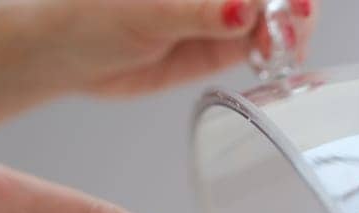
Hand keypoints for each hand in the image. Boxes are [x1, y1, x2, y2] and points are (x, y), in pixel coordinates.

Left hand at [18, 0, 317, 96]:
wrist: (66, 53)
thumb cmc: (90, 12)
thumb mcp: (146, 12)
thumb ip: (198, 11)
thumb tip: (243, 9)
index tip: (293, 5)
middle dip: (291, 10)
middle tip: (292, 29)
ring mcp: (222, 13)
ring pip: (275, 19)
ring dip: (289, 32)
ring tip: (284, 50)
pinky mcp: (221, 46)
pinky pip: (261, 46)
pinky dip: (276, 54)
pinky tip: (280, 62)